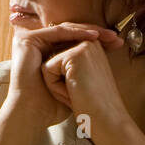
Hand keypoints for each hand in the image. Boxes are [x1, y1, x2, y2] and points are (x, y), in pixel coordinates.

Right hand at [8, 22, 122, 129]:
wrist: (33, 114)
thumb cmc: (52, 106)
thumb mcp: (74, 85)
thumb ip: (83, 72)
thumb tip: (102, 67)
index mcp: (46, 53)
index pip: (75, 41)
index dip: (97, 41)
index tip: (118, 44)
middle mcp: (38, 45)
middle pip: (72, 33)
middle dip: (96, 33)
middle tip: (115, 37)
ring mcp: (32, 41)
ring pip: (67, 30)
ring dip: (89, 31)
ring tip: (108, 36)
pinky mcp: (27, 40)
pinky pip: (58, 32)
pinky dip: (77, 33)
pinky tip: (94, 36)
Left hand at [41, 31, 128, 126]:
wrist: (107, 121)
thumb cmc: (94, 106)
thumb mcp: (82, 80)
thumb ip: (69, 65)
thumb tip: (48, 62)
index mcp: (93, 46)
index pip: (60, 58)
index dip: (64, 81)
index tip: (85, 92)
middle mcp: (90, 41)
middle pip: (53, 60)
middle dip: (59, 82)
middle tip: (80, 95)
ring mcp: (83, 46)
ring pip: (49, 64)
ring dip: (56, 85)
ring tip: (77, 94)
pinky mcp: (73, 56)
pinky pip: (47, 69)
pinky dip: (55, 87)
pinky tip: (73, 94)